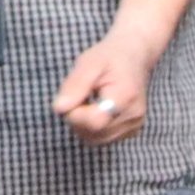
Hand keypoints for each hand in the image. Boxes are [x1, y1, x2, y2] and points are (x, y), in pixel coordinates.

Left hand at [53, 26, 161, 143]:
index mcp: (126, 96)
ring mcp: (134, 126)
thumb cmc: (110, 57)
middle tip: (80, 94)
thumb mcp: (88, 62)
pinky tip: (96, 107)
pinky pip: (101, 137)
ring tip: (88, 99)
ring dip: (82, 123)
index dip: (75, 113)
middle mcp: (133, 116)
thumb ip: (74, 85)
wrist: (135, 56)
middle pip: (92, 132)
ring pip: (94, 138)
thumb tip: (59, 109)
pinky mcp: (130, 131)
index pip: (94, 121)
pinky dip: (92, 126)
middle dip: (77, 117)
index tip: (73, 95)